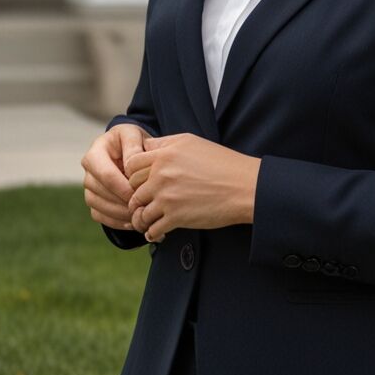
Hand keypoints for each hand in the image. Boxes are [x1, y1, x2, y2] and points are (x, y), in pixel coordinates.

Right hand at [81, 123, 153, 231]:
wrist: (127, 149)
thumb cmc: (132, 141)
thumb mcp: (133, 135)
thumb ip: (132, 146)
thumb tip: (129, 168)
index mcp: (95, 152)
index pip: (105, 174)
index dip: (122, 187)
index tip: (140, 194)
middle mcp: (87, 170)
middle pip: (101, 192)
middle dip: (122, 202)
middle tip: (143, 209)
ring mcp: (88, 186)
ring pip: (98, 206)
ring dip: (119, 214)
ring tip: (139, 216)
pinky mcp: (92, 200)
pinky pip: (99, 215)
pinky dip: (115, 222)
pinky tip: (132, 221)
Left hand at [124, 133, 260, 241]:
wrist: (243, 187)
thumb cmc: (221, 162)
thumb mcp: (191, 142)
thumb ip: (165, 144)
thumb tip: (146, 147)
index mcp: (164, 154)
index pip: (131, 165)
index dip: (131, 175)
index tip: (139, 183)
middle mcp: (161, 174)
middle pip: (131, 189)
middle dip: (135, 197)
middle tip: (140, 204)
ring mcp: (167, 197)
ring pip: (139, 211)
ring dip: (140, 218)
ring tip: (146, 221)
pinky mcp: (175, 217)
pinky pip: (152, 229)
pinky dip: (151, 232)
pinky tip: (157, 232)